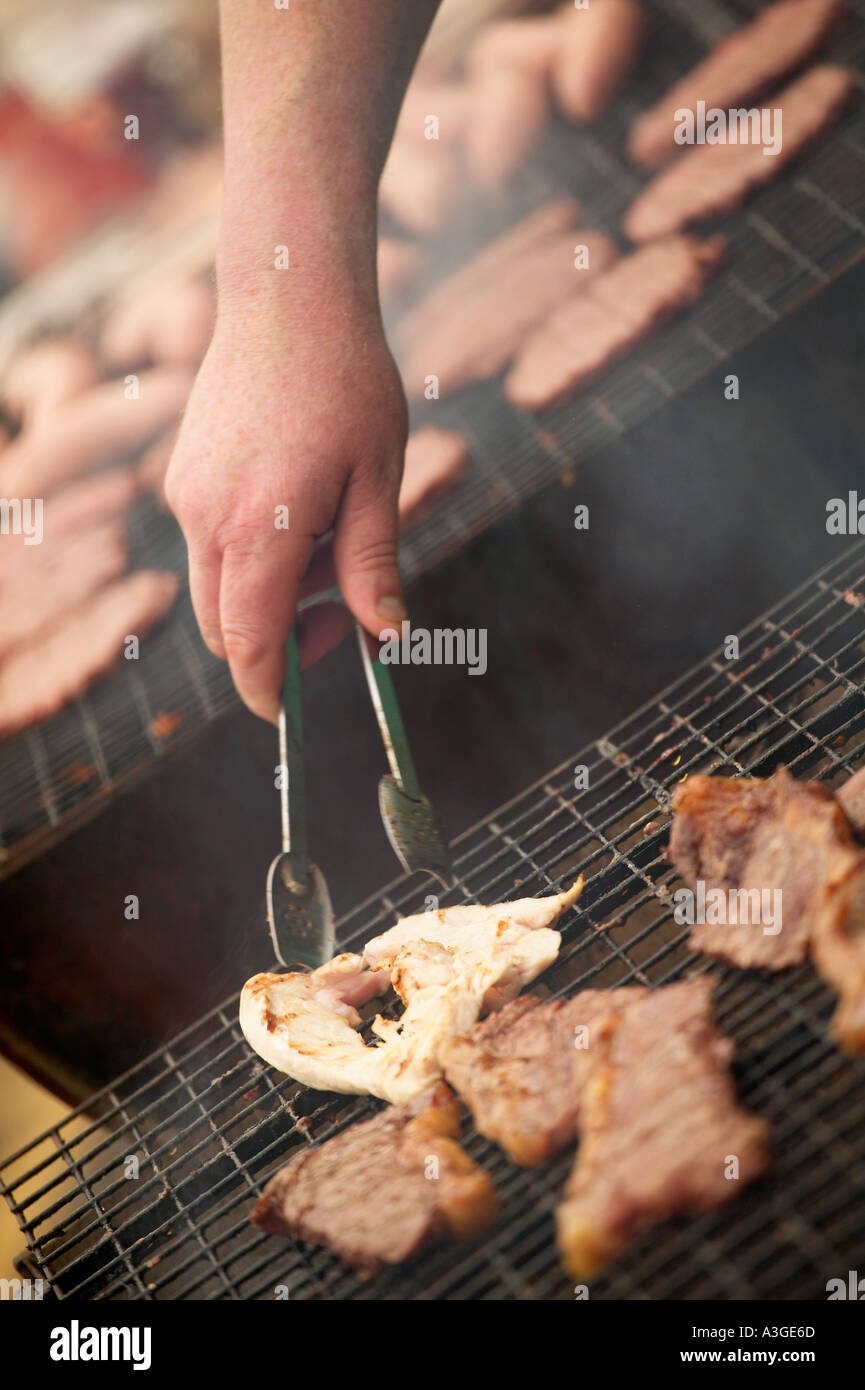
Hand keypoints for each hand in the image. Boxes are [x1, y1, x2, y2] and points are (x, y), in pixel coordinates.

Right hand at [164, 298, 407, 722]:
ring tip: (329, 548)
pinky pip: (211, 545)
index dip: (269, 688)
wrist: (288, 296)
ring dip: (266, 599)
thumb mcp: (379, 476)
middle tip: (338, 620)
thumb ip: (373, 562)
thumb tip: (384, 634)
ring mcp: (187, 495)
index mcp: (263, 527)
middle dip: (275, 646)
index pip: (251, 641)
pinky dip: (250, 559)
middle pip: (225, 627)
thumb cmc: (347, 381)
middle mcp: (209, 518)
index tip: (288, 712)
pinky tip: (300, 514)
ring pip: (216, 588)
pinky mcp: (183, 476)